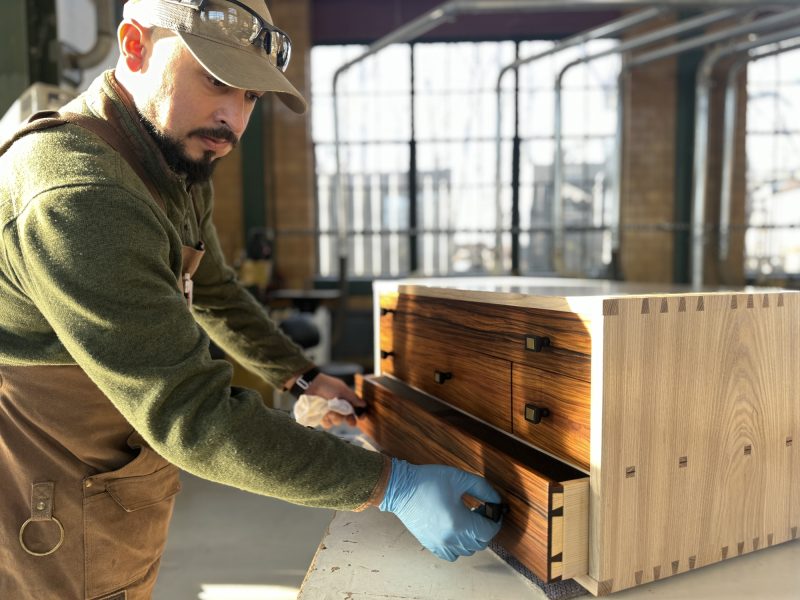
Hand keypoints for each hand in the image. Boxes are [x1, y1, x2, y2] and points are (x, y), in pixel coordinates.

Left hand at [305, 372, 364, 427]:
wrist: (311, 385)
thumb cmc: (328, 385)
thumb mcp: (342, 390)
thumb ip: (353, 398)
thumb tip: (364, 404)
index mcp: (346, 400)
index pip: (355, 410)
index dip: (359, 414)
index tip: (361, 418)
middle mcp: (339, 407)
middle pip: (347, 418)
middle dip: (349, 419)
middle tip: (349, 420)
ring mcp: (330, 412)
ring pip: (337, 422)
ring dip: (336, 418)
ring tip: (330, 412)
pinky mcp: (321, 416)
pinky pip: (327, 424)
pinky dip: (326, 421)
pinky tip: (324, 415)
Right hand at [379, 458, 501, 560]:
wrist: (400, 488)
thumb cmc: (428, 480)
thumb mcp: (460, 478)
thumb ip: (483, 489)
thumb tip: (497, 501)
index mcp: (459, 522)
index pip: (489, 531)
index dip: (496, 521)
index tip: (494, 510)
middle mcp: (450, 538)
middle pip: (481, 543)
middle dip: (485, 528)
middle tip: (480, 511)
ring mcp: (440, 544)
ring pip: (468, 551)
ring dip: (473, 537)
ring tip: (467, 519)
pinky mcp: (431, 545)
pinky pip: (452, 555)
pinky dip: (459, 547)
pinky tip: (455, 531)